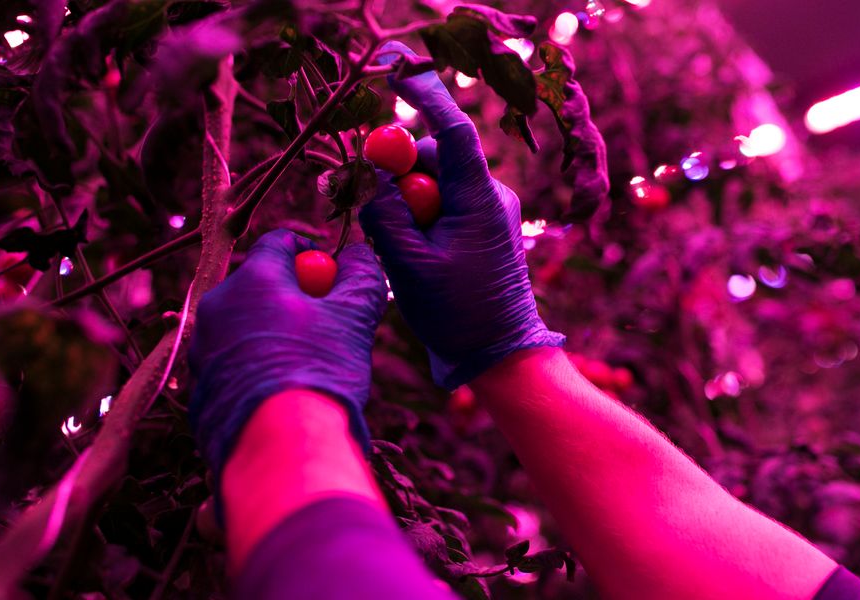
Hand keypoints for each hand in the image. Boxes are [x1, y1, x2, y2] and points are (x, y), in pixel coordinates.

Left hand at [188, 229, 385, 499]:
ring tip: (305, 366)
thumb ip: (361, 275)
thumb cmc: (319, 373)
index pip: (280, 243)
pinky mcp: (199, 385)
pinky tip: (282, 392)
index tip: (331, 278)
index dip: (311, 253)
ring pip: (245, 325)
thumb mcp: (355, 318)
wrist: (281, 446)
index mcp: (253, 279)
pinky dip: (256, 366)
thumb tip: (357, 256)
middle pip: (259, 284)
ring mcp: (204, 347)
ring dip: (274, 333)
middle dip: (293, 297)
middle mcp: (218, 306)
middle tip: (325, 325)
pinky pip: (233, 361)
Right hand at [360, 42, 563, 388]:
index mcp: (478, 198)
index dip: (423, 96)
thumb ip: (386, 215)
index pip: (451, 131)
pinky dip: (415, 219)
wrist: (499, 355)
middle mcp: (487, 196)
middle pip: (431, 158)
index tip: (395, 71)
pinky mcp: (478, 229)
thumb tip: (374, 177)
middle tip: (360, 198)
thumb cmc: (458, 315)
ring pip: (431, 185)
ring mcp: (485, 212)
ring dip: (402, 203)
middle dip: (394, 172)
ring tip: (394, 250)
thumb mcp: (409, 266)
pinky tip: (407, 255)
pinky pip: (439, 207)